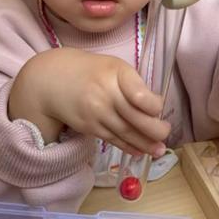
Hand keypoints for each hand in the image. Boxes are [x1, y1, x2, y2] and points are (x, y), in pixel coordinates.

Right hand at [8, 48, 169, 157]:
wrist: (53, 79)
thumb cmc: (92, 71)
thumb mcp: (114, 67)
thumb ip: (134, 84)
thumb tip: (156, 108)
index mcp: (115, 72)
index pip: (138, 92)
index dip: (152, 104)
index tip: (159, 107)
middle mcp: (105, 93)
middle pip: (134, 117)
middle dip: (154, 129)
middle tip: (166, 133)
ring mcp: (96, 112)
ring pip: (125, 132)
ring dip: (145, 143)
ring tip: (159, 149)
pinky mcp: (90, 126)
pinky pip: (113, 139)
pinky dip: (129, 146)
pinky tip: (141, 151)